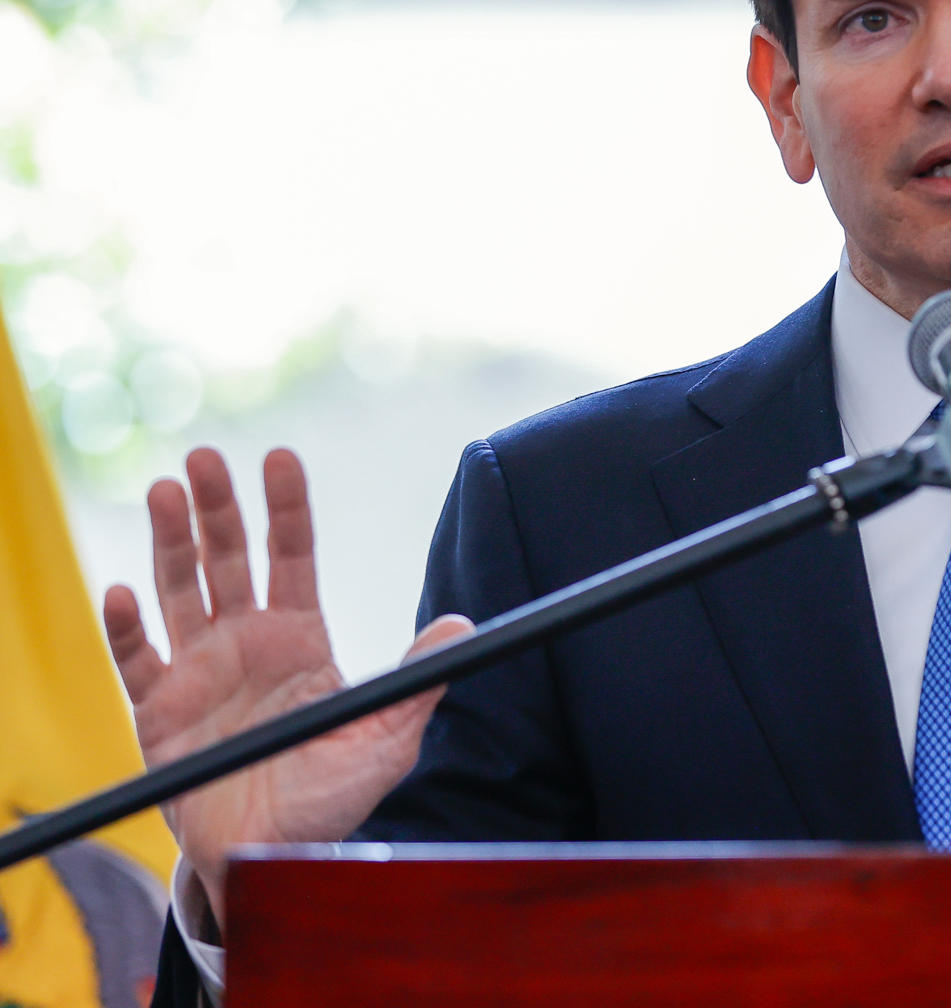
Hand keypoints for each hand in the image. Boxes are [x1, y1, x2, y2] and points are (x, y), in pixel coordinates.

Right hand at [102, 448, 471, 925]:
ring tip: (165, 492)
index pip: (292, 555)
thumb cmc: (333, 795)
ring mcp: (199, 671)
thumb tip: (463, 626)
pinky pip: (136, 660)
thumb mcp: (387, 739)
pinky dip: (126, 626)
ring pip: (179, 590)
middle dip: (218, 506)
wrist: (273, 855)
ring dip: (170, 542)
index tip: (282, 458)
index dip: (286, 507)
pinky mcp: (158, 710)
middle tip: (205, 459)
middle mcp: (246, 641)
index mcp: (299, 637)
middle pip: (229, 558)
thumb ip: (418, 681)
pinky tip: (124, 593)